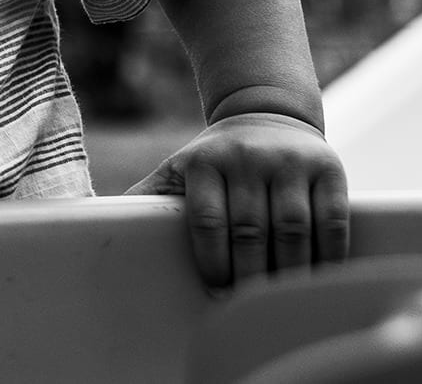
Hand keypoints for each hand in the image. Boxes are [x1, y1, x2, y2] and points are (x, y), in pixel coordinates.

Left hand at [125, 112, 349, 290]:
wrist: (267, 115)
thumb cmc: (216, 160)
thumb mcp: (179, 170)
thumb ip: (148, 197)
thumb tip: (90, 219)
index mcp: (205, 163)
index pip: (207, 220)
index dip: (212, 262)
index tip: (216, 293)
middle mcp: (248, 159)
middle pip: (250, 230)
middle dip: (249, 276)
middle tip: (249, 307)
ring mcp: (290, 162)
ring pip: (292, 229)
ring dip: (288, 273)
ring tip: (281, 302)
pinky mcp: (329, 169)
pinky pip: (332, 221)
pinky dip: (329, 256)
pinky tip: (318, 280)